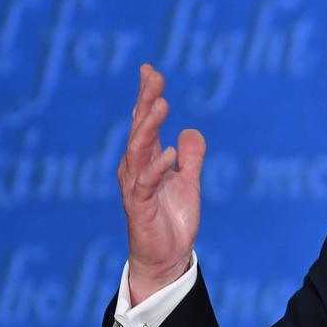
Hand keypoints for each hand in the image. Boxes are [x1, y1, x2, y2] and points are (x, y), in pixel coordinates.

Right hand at [116, 63, 205, 303]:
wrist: (166, 256)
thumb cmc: (172, 219)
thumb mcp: (189, 183)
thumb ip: (191, 158)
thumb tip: (191, 130)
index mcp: (146, 160)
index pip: (145, 122)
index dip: (146, 96)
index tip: (150, 70)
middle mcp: (136, 168)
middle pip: (139, 128)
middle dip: (145, 101)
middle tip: (153, 77)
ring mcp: (135, 186)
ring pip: (139, 150)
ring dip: (149, 126)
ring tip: (160, 104)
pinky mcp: (139, 206)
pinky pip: (146, 182)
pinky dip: (158, 167)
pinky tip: (170, 152)